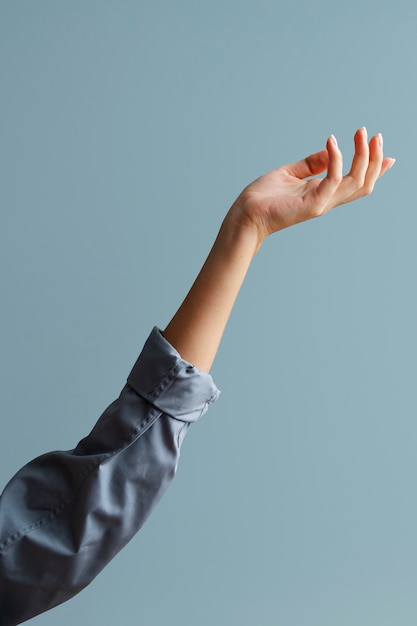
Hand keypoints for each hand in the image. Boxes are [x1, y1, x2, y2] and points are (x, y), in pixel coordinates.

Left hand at [229, 128, 394, 249]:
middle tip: (373, 134)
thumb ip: (311, 164)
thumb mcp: (290, 174)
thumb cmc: (263, 197)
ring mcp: (321, 203)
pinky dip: (336, 159)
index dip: (375, 170)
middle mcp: (327, 200)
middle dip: (374, 158)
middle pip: (364, 182)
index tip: (389, 155)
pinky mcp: (312, 204)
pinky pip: (334, 180)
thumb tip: (330, 149)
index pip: (357, 183)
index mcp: (324, 193)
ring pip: (357, 182)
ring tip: (360, 133)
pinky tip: (331, 141)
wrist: (246, 214)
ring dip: (363, 156)